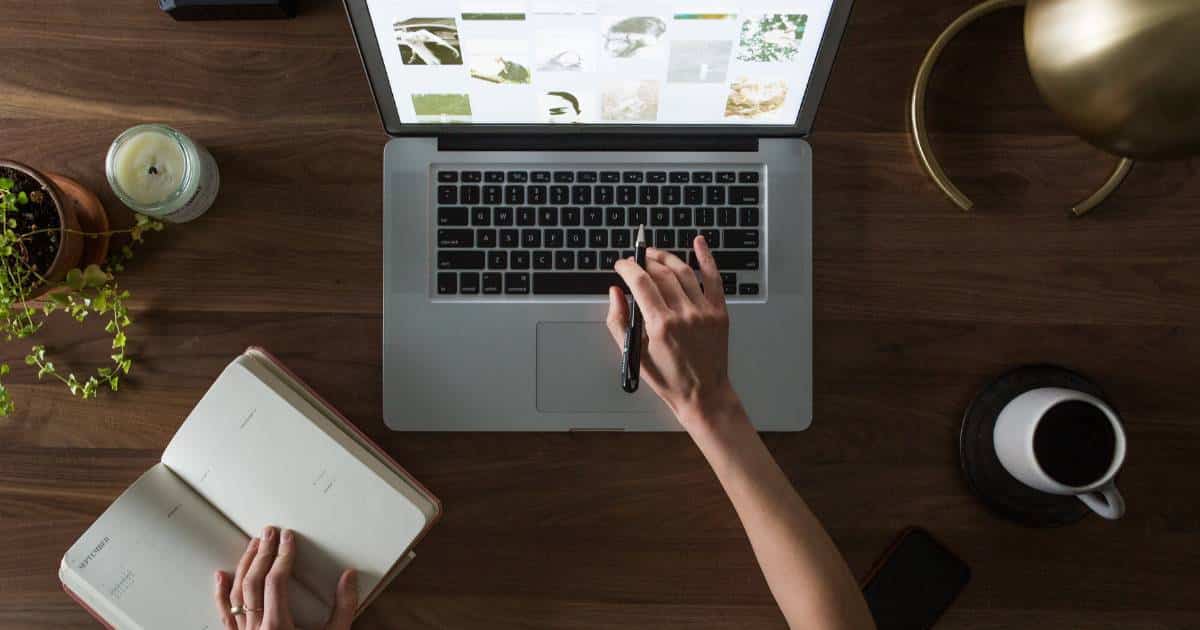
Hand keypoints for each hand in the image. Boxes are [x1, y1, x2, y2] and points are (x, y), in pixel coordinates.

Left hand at [215, 526, 357, 629]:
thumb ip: (344, 608)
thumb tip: (349, 577)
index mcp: (278, 627)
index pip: (277, 580)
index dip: (283, 556)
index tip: (289, 538)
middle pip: (253, 582)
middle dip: (262, 553)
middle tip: (269, 533)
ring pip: (236, 594)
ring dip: (244, 566)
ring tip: (253, 545)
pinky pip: (224, 616)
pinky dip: (221, 594)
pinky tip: (221, 576)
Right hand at [607, 236, 742, 430]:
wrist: (703, 394)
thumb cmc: (668, 378)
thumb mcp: (633, 354)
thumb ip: (618, 321)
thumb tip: (615, 293)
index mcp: (661, 325)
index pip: (640, 282)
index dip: (628, 267)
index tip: (621, 264)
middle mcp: (684, 314)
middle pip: (661, 273)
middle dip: (644, 261)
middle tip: (635, 260)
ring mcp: (704, 311)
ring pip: (683, 271)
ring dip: (666, 257)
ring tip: (654, 254)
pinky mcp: (719, 312)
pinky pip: (714, 278)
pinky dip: (706, 257)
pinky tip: (699, 242)